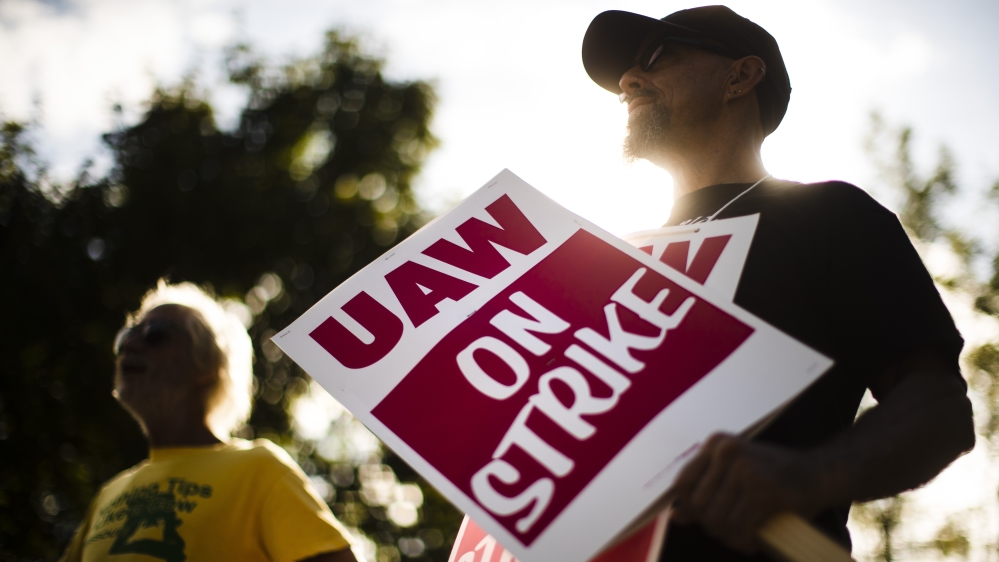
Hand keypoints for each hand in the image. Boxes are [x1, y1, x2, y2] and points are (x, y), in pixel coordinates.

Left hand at [665, 433, 827, 552]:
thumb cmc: (773, 474)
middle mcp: (727, 451)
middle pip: (699, 505)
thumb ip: (704, 491)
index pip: (682, 484)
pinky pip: (740, 527)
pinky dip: (744, 541)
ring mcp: (746, 469)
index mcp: (716, 443)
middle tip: (730, 531)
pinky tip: (753, 540)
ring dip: (729, 537)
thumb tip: (676, 516)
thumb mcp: (734, 473)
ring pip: (718, 520)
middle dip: (712, 526)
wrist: (820, 473)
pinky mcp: (764, 489)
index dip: (690, 507)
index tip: (706, 516)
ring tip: (742, 536)